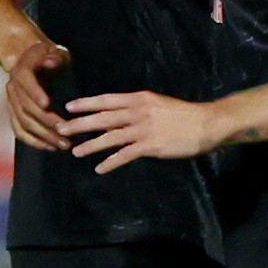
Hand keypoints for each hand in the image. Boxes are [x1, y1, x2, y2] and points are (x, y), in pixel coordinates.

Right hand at [4, 40, 71, 151]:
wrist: (27, 61)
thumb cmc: (46, 56)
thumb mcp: (54, 51)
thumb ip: (55, 56)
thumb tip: (51, 61)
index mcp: (22, 72)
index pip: (26, 83)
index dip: (35, 93)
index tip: (47, 104)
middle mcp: (13, 88)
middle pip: (26, 109)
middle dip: (46, 122)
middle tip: (66, 132)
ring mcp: (11, 103)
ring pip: (24, 124)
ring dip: (43, 136)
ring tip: (63, 145)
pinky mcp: (14, 114)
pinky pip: (20, 131)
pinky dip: (34, 141)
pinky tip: (51, 147)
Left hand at [62, 89, 218, 171]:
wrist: (206, 123)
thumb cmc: (182, 114)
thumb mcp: (156, 104)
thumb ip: (135, 110)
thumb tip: (114, 119)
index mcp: (139, 99)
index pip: (106, 100)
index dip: (86, 104)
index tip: (68, 107)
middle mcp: (138, 112)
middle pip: (103, 118)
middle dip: (80, 124)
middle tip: (61, 128)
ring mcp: (143, 129)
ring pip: (110, 137)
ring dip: (91, 145)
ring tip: (75, 151)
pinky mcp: (150, 146)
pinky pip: (125, 155)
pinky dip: (111, 162)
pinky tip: (99, 169)